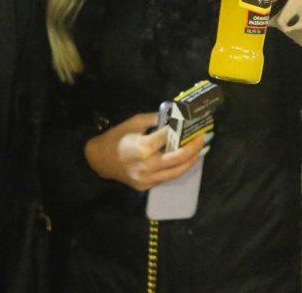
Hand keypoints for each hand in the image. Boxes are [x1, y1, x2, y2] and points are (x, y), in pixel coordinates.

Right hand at [84, 112, 204, 191]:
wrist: (99, 160)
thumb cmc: (116, 137)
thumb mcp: (133, 122)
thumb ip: (154, 119)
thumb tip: (173, 116)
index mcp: (143, 147)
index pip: (168, 137)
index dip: (181, 128)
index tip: (191, 121)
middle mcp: (147, 165)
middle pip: (178, 158)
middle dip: (194, 148)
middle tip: (203, 138)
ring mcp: (147, 179)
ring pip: (175, 173)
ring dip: (190, 162)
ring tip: (199, 151)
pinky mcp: (145, 187)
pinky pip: (165, 178)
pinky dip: (176, 169)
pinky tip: (183, 161)